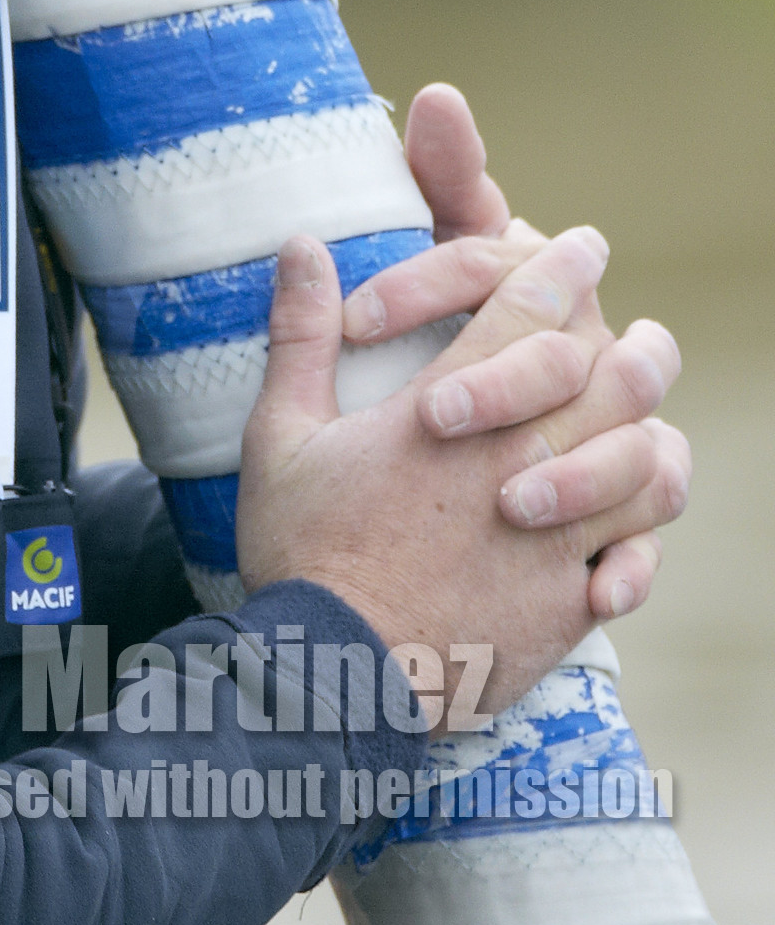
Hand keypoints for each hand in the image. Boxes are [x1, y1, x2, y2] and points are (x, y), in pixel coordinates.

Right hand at [238, 232, 691, 708]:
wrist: (333, 679)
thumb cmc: (301, 551)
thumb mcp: (279, 433)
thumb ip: (300, 334)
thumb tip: (301, 245)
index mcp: (447, 413)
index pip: (526, 311)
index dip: (558, 268)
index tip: (580, 245)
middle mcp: (516, 464)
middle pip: (608, 378)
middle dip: (624, 339)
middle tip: (630, 324)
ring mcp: (552, 538)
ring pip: (640, 460)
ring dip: (646, 427)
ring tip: (643, 413)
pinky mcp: (566, 605)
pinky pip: (636, 556)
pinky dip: (640, 533)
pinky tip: (625, 525)